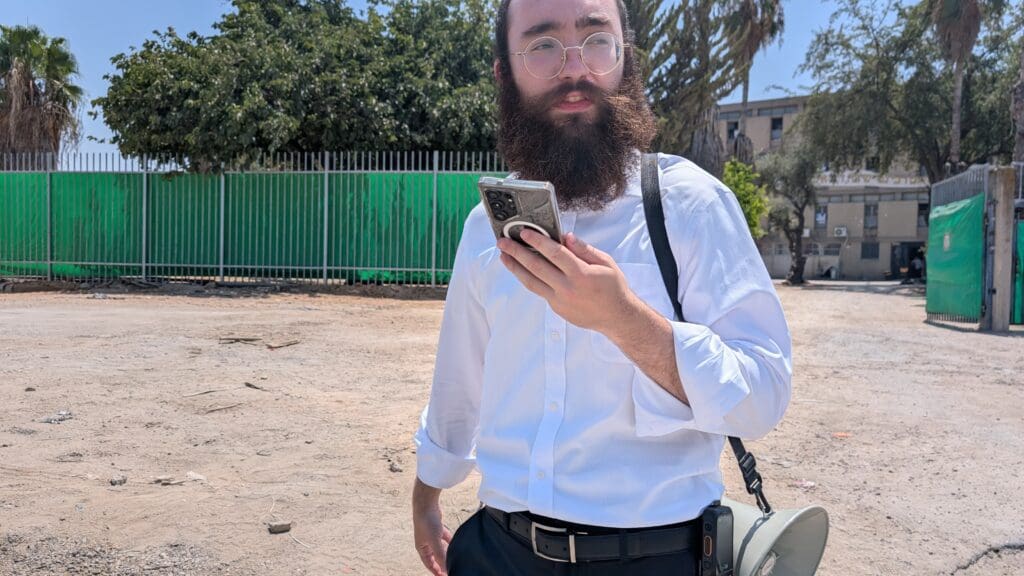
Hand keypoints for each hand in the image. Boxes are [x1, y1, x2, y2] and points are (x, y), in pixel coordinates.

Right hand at [412, 479, 451, 575]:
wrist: (426, 503)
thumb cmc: (426, 522)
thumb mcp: (434, 541)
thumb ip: (440, 555)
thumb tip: (446, 567)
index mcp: (421, 548)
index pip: (429, 564)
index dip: (436, 571)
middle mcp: (425, 543)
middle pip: (434, 557)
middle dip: (441, 564)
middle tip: (450, 569)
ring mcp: (431, 535)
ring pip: (440, 548)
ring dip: (446, 553)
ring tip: (454, 558)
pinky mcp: (437, 527)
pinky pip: (444, 538)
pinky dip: (449, 541)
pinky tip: (456, 543)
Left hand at [497, 231, 635, 333]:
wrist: (616, 317)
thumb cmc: (613, 287)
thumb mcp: (606, 263)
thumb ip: (584, 249)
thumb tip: (565, 237)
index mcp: (582, 274)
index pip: (555, 253)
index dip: (538, 241)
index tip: (524, 232)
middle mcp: (568, 288)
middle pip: (536, 267)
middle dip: (517, 252)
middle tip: (503, 242)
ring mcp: (560, 300)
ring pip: (531, 282)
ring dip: (515, 268)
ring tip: (504, 256)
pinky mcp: (557, 308)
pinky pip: (539, 290)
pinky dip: (528, 278)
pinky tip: (521, 269)